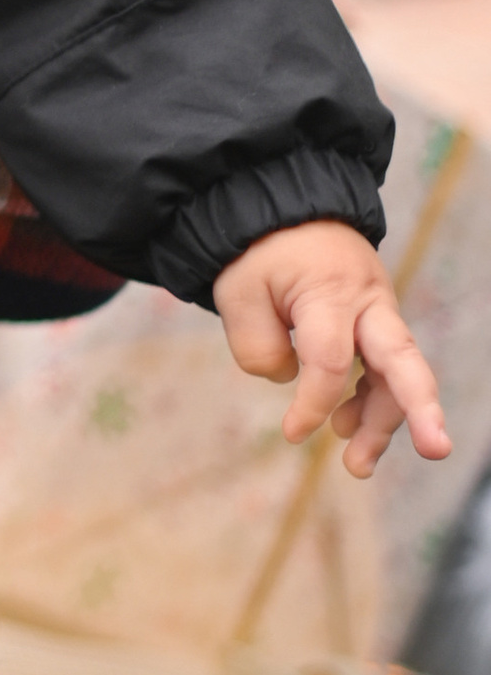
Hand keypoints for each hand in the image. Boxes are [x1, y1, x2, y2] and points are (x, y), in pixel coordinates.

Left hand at [214, 218, 449, 480]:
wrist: (288, 209)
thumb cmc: (261, 251)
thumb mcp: (237, 290)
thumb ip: (256, 343)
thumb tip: (292, 380)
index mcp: (330, 292)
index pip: (330, 362)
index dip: (313, 403)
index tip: (293, 433)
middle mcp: (368, 303)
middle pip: (401, 361)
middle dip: (421, 408)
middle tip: (437, 449)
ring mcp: (379, 312)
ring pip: (396, 372)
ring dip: (385, 421)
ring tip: (358, 466)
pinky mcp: (376, 323)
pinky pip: (385, 366)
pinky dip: (373, 399)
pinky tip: (351, 430)